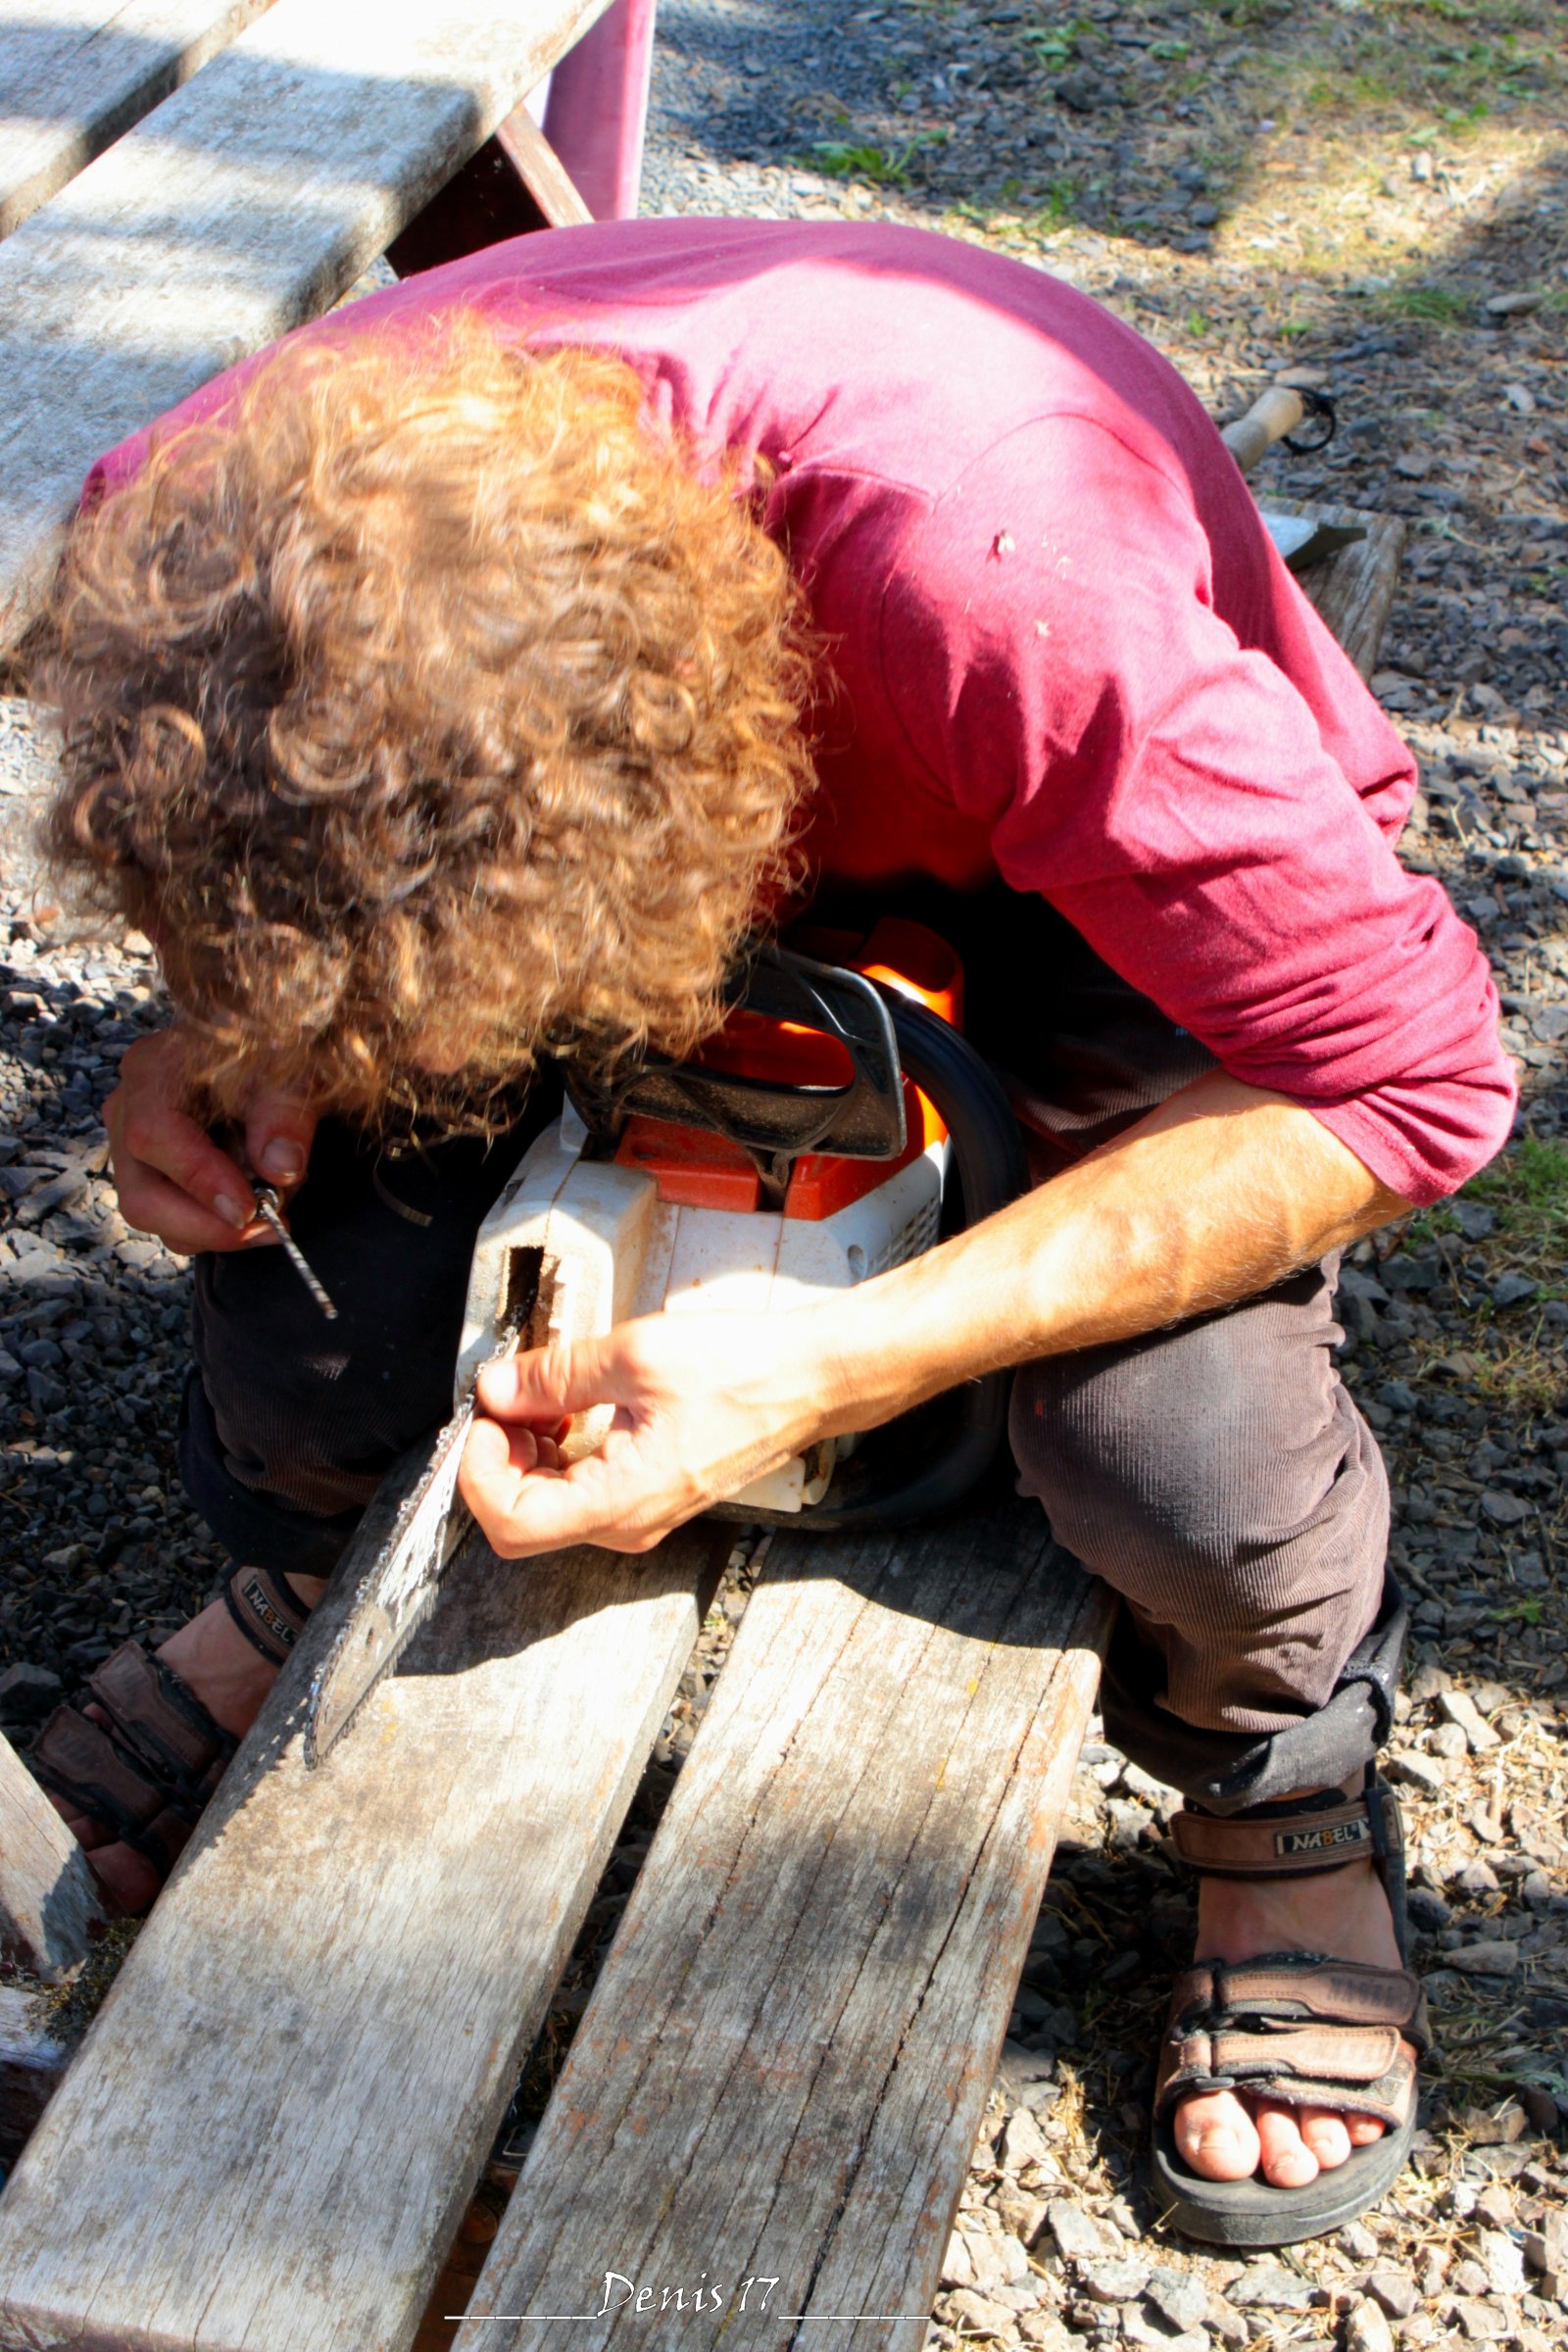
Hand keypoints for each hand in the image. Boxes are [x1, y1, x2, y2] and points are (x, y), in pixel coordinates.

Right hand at [105, 1029, 317, 1254]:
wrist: (261, 1052)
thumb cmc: (268, 1055)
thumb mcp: (289, 1073)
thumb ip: (285, 1116)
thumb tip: (281, 1168)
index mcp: (154, 1071)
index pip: (154, 1135)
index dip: (200, 1180)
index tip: (249, 1209)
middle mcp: (127, 1109)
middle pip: (142, 1195)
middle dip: (207, 1225)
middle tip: (268, 1227)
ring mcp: (129, 1143)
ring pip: (153, 1215)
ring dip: (213, 1228)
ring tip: (268, 1206)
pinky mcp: (147, 1169)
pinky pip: (167, 1215)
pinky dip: (210, 1223)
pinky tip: (249, 1204)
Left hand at [457, 1310, 838, 1557]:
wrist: (810, 1379)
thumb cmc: (743, 1370)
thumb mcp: (635, 1356)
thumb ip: (554, 1377)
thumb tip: (496, 1390)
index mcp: (620, 1501)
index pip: (510, 1524)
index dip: (478, 1471)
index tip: (486, 1417)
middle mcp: (627, 1522)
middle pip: (523, 1517)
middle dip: (500, 1456)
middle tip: (510, 1396)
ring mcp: (639, 1513)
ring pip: (548, 1504)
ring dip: (527, 1451)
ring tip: (541, 1394)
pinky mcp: (648, 1493)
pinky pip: (580, 1489)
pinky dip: (557, 1451)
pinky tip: (568, 1406)